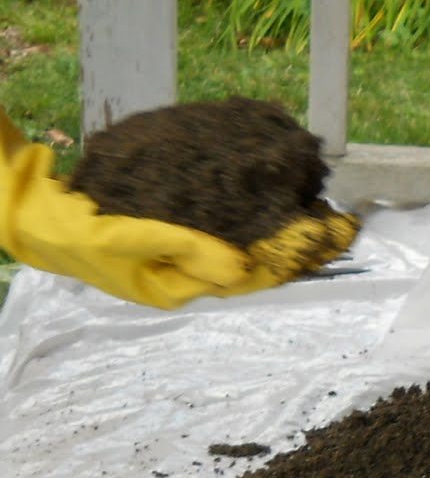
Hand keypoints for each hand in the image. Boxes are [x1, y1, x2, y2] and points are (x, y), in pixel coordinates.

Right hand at [1, 110, 353, 308]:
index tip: (337, 231)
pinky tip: (275, 192)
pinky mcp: (179, 228)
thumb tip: (242, 269)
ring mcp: (187, 252)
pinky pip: (227, 221)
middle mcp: (193, 274)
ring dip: (284, 224)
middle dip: (302, 240)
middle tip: (346, 219)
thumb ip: (183, 250)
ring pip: (249, 239)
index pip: (257, 270)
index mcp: (184, 285)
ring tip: (323, 207)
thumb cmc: (76, 233)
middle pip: (262, 257)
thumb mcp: (124, 241)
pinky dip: (254, 209)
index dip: (299, 251)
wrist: (35, 215)